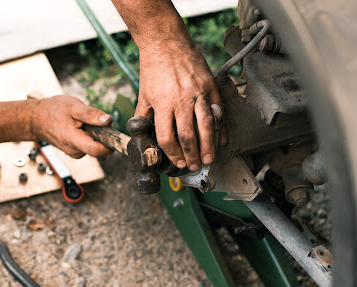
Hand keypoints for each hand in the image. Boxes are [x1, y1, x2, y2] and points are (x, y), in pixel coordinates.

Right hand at [31, 95, 113, 158]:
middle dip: (100, 135)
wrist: (36, 119)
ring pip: (93, 147)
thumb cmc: (52, 110)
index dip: (109, 145)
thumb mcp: (73, 106)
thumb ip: (91, 114)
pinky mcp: (74, 151)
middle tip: (92, 121)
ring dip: (93, 135)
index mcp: (72, 139)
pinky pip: (87, 146)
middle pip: (97, 148)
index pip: (96, 150)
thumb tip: (108, 121)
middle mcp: (73, 150)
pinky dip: (87, 137)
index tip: (114, 136)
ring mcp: (73, 152)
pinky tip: (78, 128)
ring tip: (81, 123)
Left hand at [136, 41, 226, 170]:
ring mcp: (197, 93)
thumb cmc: (153, 68)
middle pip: (188, 136)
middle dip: (192, 155)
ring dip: (209, 146)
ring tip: (209, 158)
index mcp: (162, 105)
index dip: (173, 154)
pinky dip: (221, 128)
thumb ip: (143, 116)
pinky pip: (218, 111)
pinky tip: (221, 140)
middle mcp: (181, 100)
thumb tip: (141, 134)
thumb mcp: (143, 95)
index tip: (177, 162)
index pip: (167, 137)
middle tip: (196, 166)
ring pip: (206, 126)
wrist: (165, 43)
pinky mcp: (209, 86)